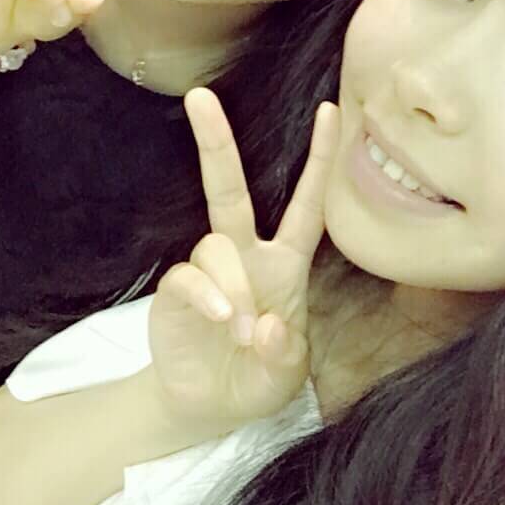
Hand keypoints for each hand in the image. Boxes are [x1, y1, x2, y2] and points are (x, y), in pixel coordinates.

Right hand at [150, 88, 338, 432]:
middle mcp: (245, 257)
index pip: (307, 206)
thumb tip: (265, 324)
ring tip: (240, 330)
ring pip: (216, 246)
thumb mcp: (284, 377)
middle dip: (215, 142)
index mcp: (285, 266)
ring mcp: (208, 272)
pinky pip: (189, 277)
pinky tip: (220, 320)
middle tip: (200, 97)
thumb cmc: (256, 381)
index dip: (319, 160)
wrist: (206, 407)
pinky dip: (207, 295)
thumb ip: (282, 354)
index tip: (328, 110)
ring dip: (234, 287)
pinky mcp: (176, 292)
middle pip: (229, 190)